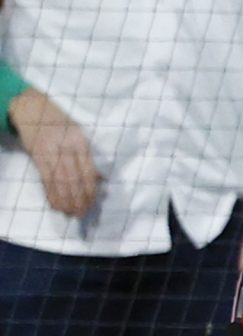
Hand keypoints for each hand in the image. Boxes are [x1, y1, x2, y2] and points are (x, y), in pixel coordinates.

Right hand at [9, 88, 102, 218]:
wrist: (31, 107)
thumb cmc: (59, 123)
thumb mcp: (78, 134)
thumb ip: (87, 156)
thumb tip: (102, 179)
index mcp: (80, 141)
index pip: (89, 171)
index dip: (91, 191)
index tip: (92, 204)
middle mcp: (66, 146)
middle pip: (75, 179)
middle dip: (79, 199)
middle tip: (82, 213)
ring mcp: (50, 150)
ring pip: (61, 181)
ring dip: (66, 200)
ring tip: (70, 213)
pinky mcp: (37, 154)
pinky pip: (46, 178)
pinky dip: (51, 193)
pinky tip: (55, 204)